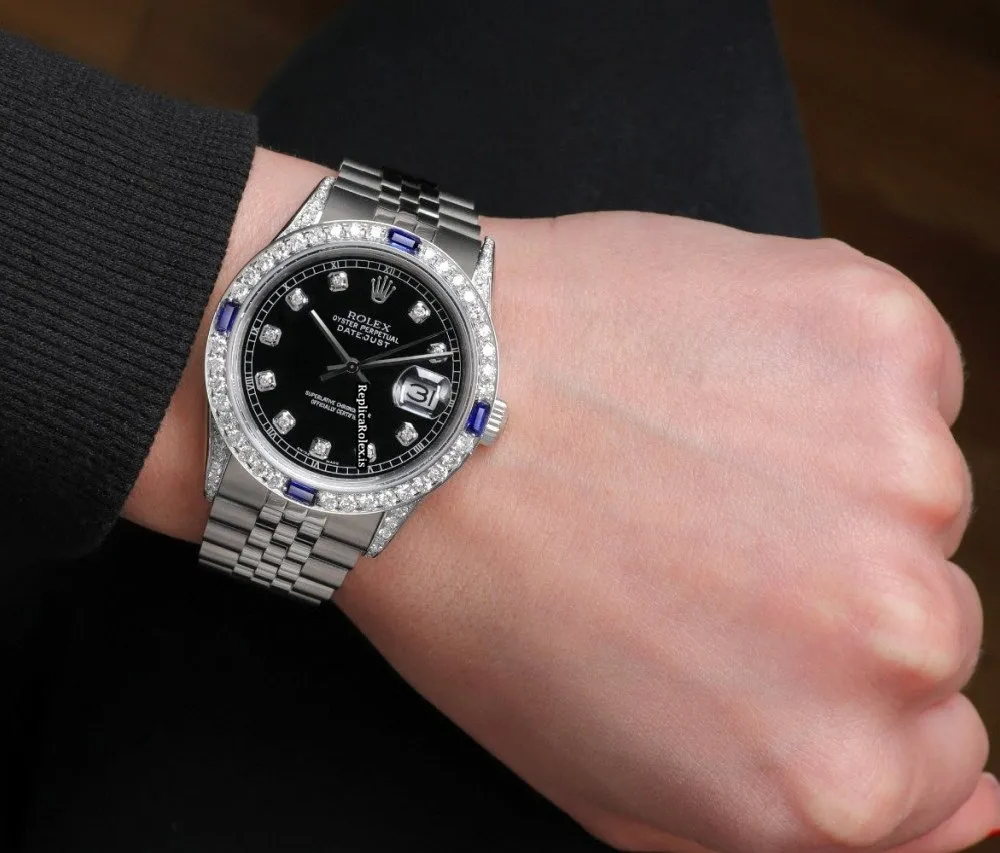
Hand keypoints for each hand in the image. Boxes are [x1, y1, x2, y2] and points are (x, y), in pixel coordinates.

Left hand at [129, 151, 988, 852]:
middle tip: (680, 532)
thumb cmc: (479, 595)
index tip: (740, 630)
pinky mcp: (877, 335)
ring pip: (910, 488)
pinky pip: (897, 370)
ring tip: (672, 446)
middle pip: (926, 620)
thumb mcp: (609, 776)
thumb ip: (794, 829)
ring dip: (818, 468)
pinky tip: (696, 373)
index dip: (820, 682)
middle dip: (820, 581)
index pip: (932, 752)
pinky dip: (816, 367)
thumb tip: (976, 807)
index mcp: (832, 777)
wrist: (406, 409)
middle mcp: (893, 638)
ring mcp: (898, 475)